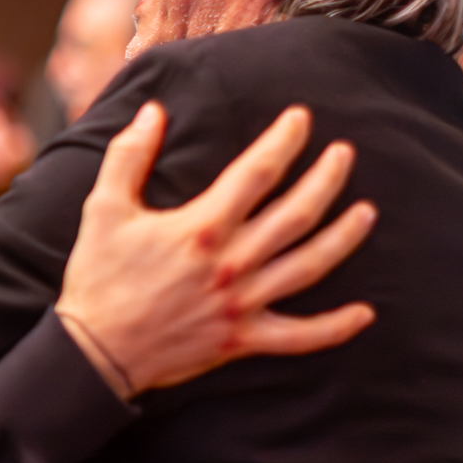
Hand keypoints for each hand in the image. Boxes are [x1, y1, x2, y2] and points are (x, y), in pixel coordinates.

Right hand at [55, 103, 377, 399]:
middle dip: (326, 180)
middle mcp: (230, 264)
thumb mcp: (104, 208)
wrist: (94, 351)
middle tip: (345, 154)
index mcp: (201, 228)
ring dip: (343, 238)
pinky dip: (334, 328)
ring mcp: (240, 304)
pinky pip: (299, 336)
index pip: (256, 173)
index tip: (301, 118)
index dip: (283, 141)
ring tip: (368, 212)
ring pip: (308, 267)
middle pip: (295, 214)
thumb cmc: (98, 277)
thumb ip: (129, 156)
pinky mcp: (241, 340)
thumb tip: (151, 111)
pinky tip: (364, 314)